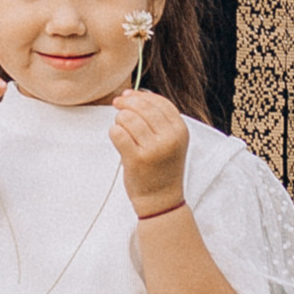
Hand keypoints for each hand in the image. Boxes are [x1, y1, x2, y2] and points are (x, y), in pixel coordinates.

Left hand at [111, 88, 190, 216]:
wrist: (161, 199)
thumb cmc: (161, 167)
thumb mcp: (170, 140)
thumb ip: (156, 118)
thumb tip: (131, 93)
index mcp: (180, 130)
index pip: (159, 102)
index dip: (140, 96)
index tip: (127, 96)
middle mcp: (169, 138)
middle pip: (142, 107)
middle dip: (125, 104)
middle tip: (117, 107)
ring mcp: (153, 149)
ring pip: (127, 118)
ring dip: (119, 120)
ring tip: (122, 130)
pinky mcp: (136, 160)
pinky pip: (117, 133)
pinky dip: (113, 132)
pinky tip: (118, 139)